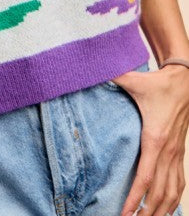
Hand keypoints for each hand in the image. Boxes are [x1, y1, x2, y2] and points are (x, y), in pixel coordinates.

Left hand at [113, 64, 188, 215]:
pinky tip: (167, 209)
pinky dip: (174, 199)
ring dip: (162, 211)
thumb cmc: (158, 83)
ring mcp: (176, 153)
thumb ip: (113, 77)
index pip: (145, 178)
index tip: (125, 214)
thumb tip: (92, 71)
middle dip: (147, 213)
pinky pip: (180, 182)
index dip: (135, 199)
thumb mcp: (134, 80)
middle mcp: (168, 151)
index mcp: (154, 139)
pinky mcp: (180, 152)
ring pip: (172, 192)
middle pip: (159, 193)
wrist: (183, 81)